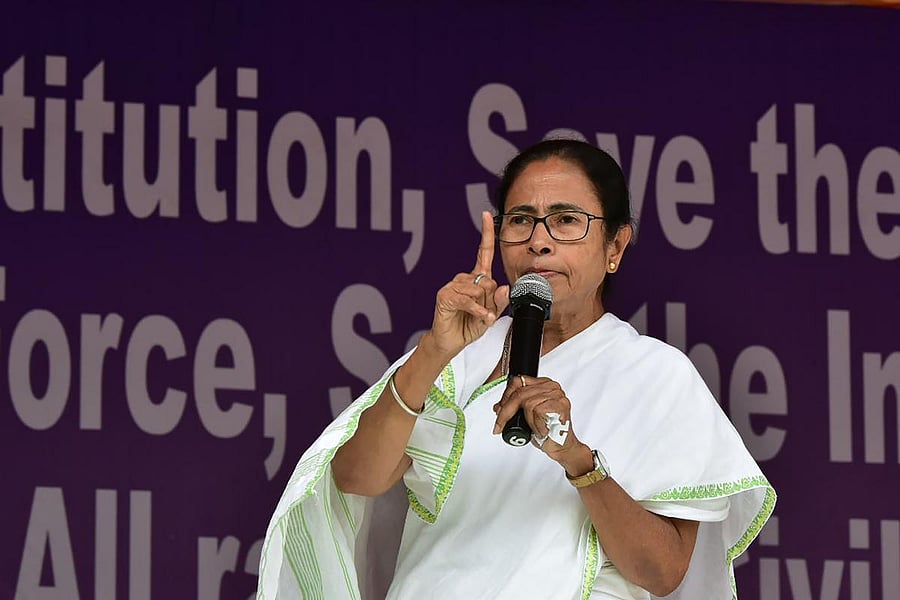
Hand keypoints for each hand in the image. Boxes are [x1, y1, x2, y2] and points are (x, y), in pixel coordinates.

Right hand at [424, 211, 509, 358]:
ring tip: (476, 316)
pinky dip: (479, 311)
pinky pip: (469, 300)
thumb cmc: (469, 325)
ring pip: (480, 290)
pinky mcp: (445, 296)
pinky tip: (482, 318)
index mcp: (476, 278)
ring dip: (484, 307)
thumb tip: (504, 287)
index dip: (486, 233)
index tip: (487, 215)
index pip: (483, 252)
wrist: (451, 341)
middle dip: (491, 300)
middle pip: (489, 281)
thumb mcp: (491, 314)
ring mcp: (453, 286)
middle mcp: (464, 278)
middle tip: (483, 312)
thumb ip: (499, 302)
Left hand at [492, 375, 582, 463]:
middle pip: (519, 393)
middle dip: (506, 411)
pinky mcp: (559, 405)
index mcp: (543, 384)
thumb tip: (498, 407)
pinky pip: (536, 411)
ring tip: (533, 429)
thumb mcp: (527, 416)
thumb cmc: (546, 431)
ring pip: (527, 402)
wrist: (562, 446)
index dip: (505, 396)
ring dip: (526, 420)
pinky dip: (535, 424)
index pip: (518, 381)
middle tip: (499, 425)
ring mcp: (557, 395)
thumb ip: (516, 406)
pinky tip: (541, 430)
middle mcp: (552, 386)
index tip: (499, 409)